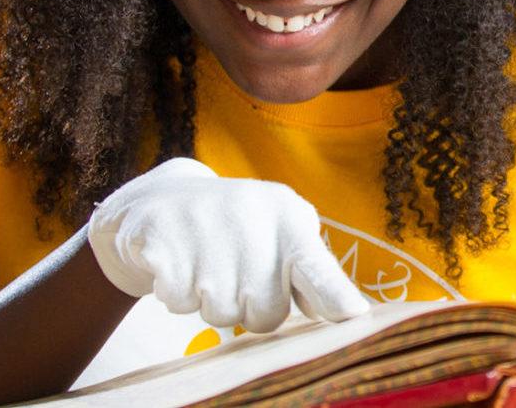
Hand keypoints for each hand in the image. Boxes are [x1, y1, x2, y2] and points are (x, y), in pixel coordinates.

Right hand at [85, 158, 371, 332]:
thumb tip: (347, 311)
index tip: (355, 315)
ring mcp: (205, 228)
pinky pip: (178, 302)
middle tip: (231, 271)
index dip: (335, 295)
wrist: (159, 200)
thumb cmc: (235, 228)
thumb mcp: (278, 234)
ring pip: (221, 314)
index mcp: (288, 218)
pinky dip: (174, 293)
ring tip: (203, 263)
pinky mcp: (161, 239)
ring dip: (209, 301)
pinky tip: (176, 262)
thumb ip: (311, 272)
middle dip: (248, 306)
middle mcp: (252, 220)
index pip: (316, 266)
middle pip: (267, 314)